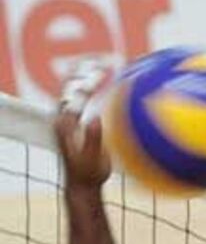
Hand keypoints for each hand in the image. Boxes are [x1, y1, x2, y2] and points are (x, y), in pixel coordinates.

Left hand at [55, 67, 110, 190]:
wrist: (80, 184)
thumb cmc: (89, 174)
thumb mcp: (92, 159)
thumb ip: (92, 138)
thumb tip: (94, 118)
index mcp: (65, 124)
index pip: (74, 97)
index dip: (86, 82)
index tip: (101, 71)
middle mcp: (62, 119)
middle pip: (69, 88)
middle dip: (82, 72)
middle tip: (98, 59)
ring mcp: (67, 121)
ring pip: (73, 93)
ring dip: (84, 78)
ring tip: (98, 66)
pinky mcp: (74, 124)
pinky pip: (80, 101)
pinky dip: (90, 90)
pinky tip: (104, 85)